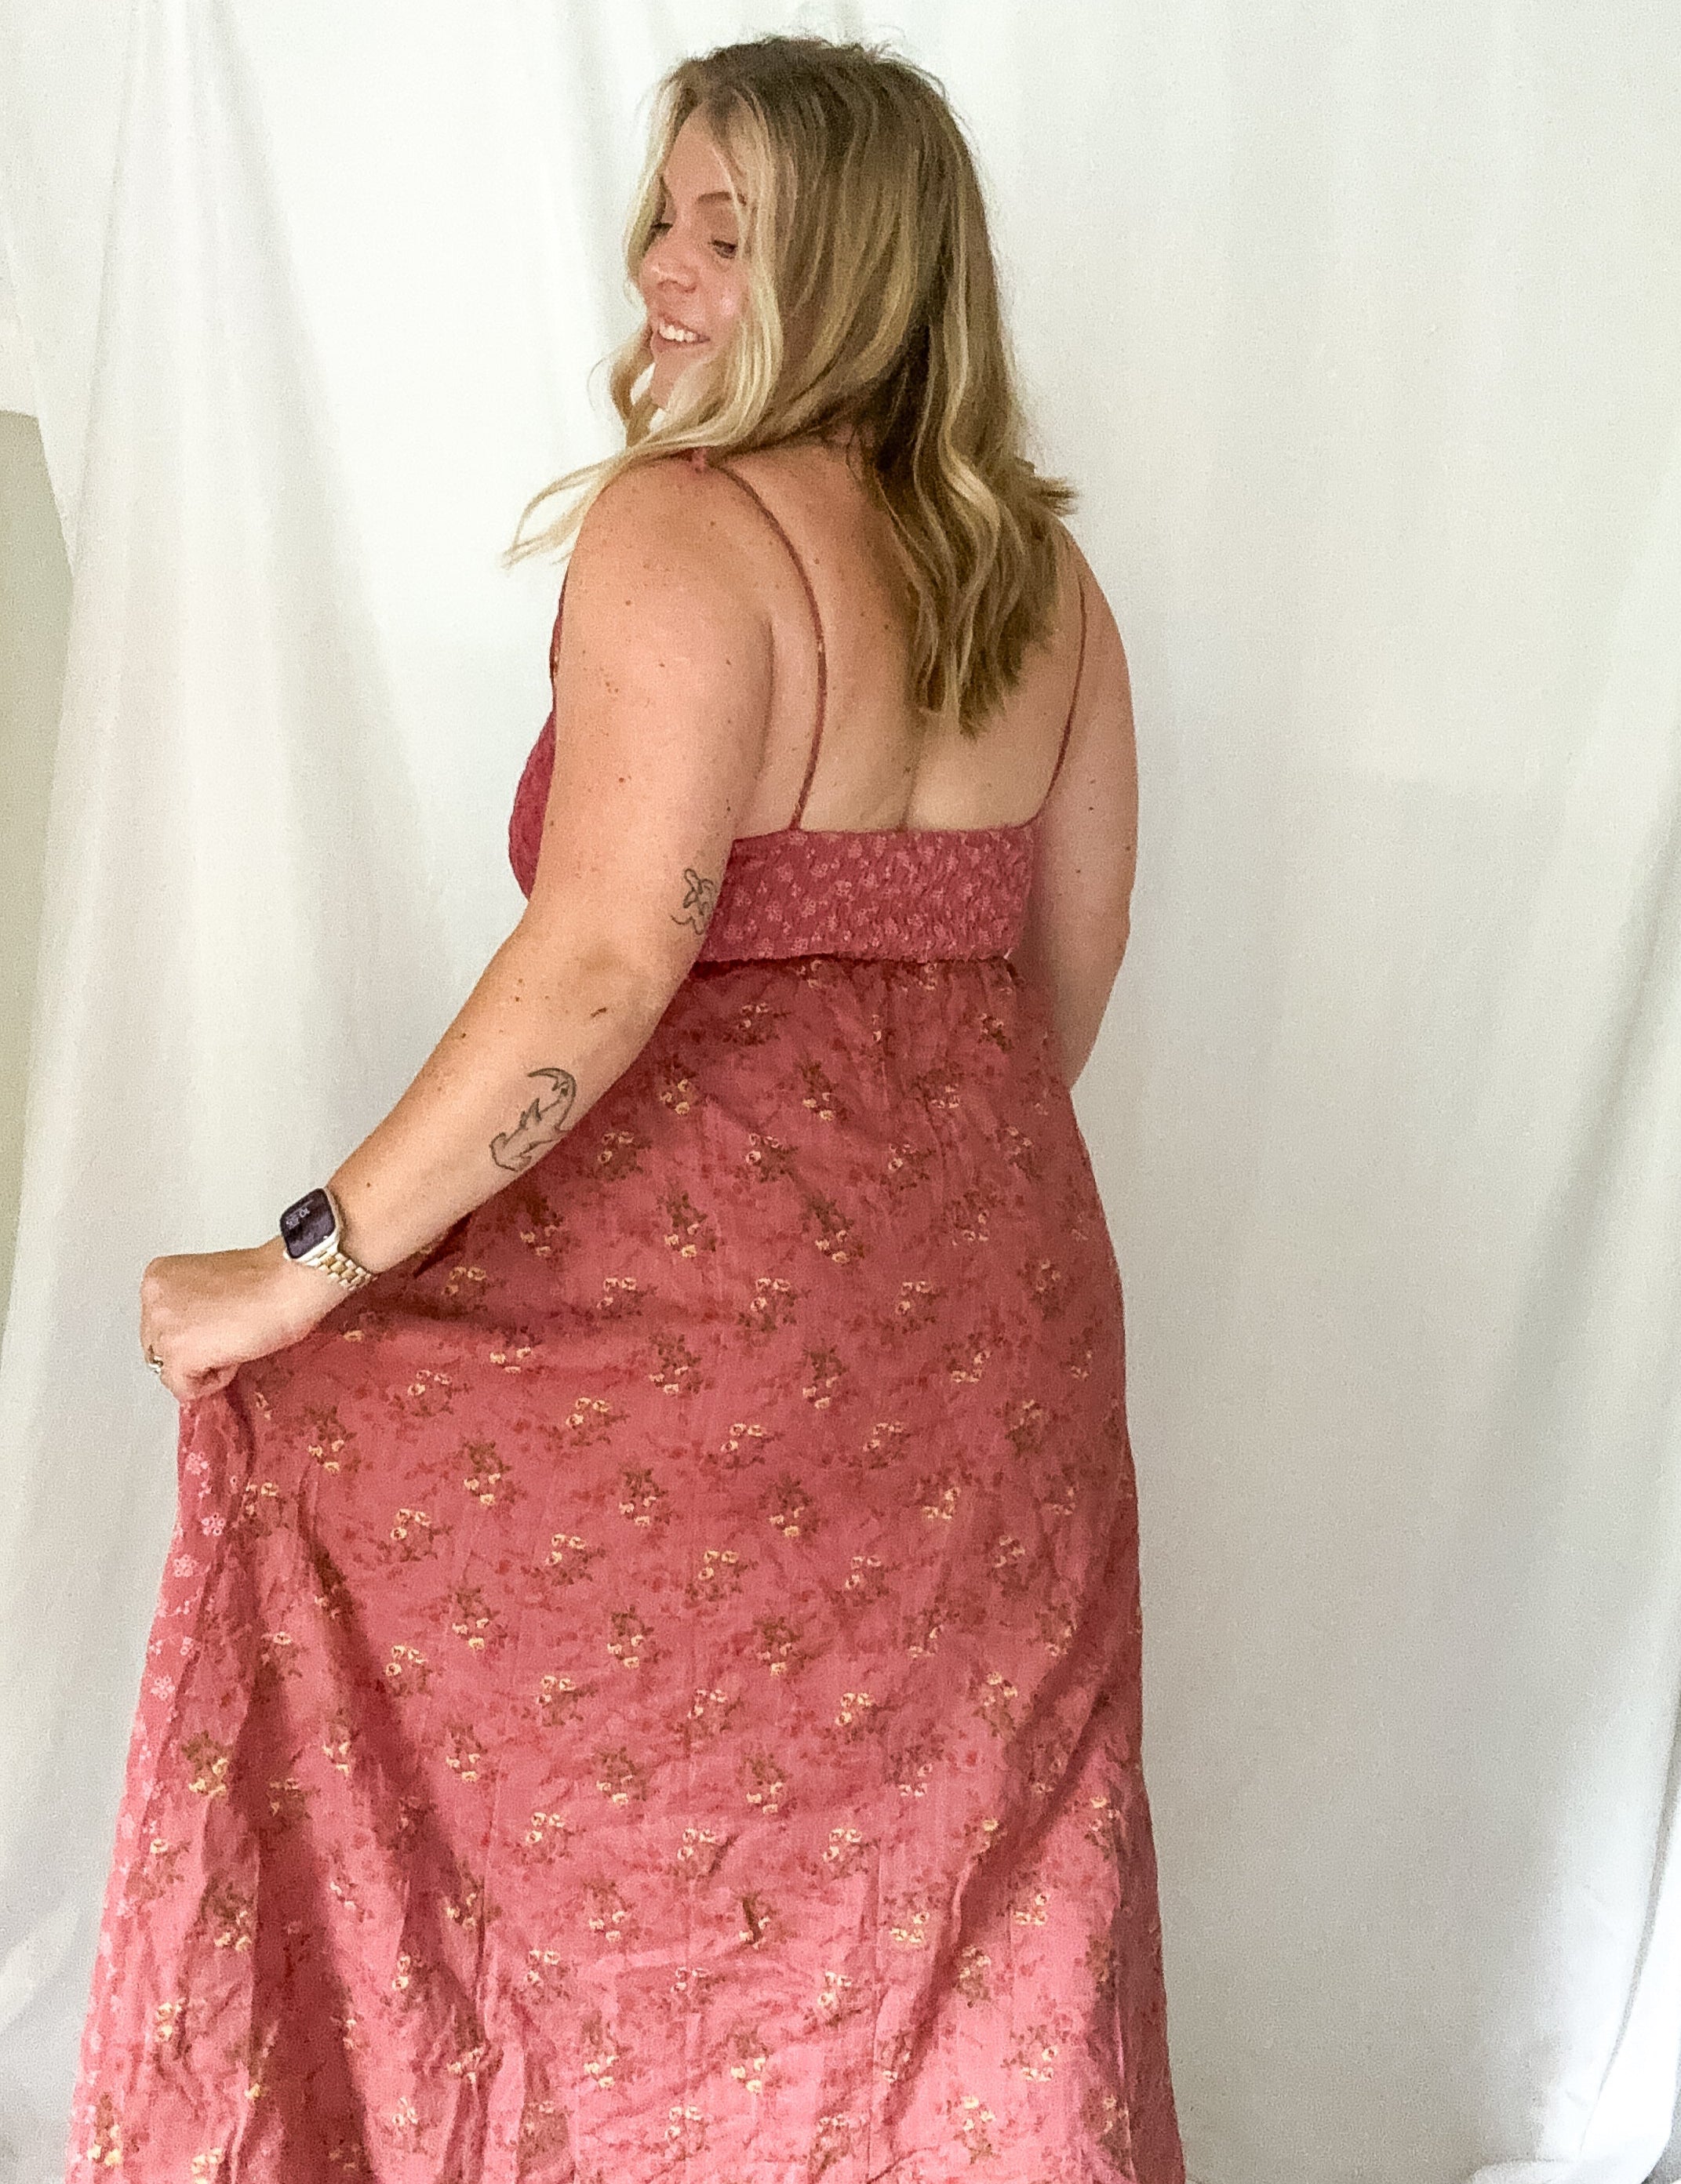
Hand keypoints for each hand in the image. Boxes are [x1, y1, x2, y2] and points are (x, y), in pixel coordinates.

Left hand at [139, 1236, 348, 1403]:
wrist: (289, 1284)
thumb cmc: (270, 1279)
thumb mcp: (214, 1282)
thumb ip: (193, 1305)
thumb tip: (195, 1333)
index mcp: (160, 1274)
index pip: (160, 1323)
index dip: (195, 1330)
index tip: (219, 1322)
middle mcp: (154, 1298)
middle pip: (160, 1348)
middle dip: (193, 1348)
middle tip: (228, 1333)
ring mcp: (162, 1328)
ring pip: (171, 1369)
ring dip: (204, 1363)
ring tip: (234, 1339)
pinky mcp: (178, 1356)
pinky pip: (186, 1389)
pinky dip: (213, 1381)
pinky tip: (235, 1353)